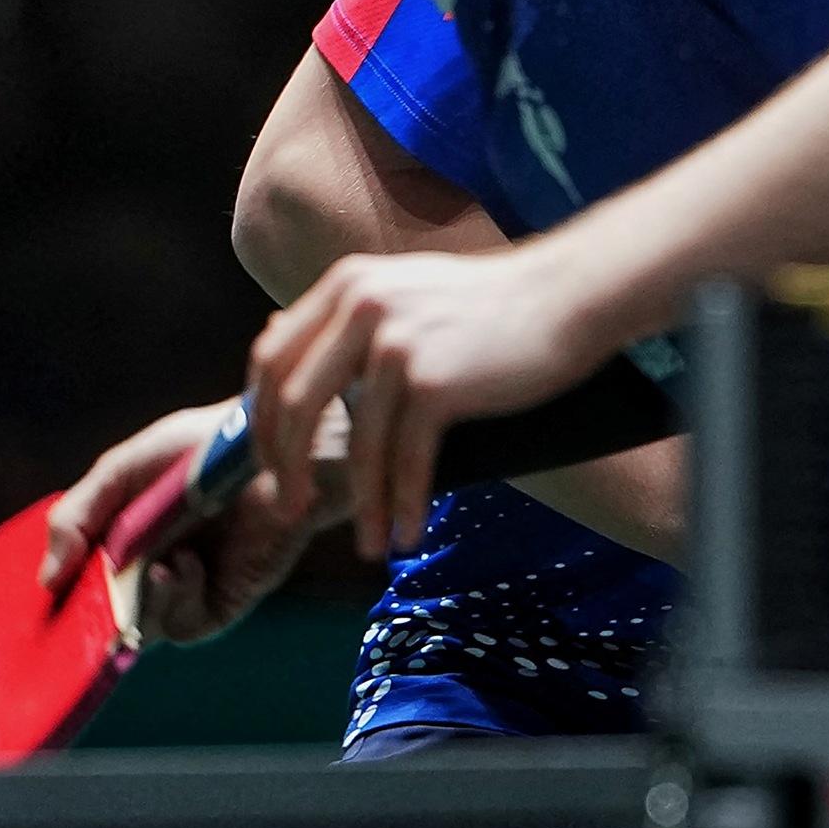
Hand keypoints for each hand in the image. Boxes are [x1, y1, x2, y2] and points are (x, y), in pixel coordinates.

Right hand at [41, 398, 346, 643]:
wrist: (272, 452)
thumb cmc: (198, 447)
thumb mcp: (122, 471)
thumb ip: (76, 516)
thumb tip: (45, 579)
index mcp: (117, 541)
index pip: (72, 585)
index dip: (52, 597)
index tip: (28, 605)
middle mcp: (142, 572)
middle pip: (96, 618)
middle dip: (84, 615)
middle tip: (78, 603)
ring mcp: (177, 593)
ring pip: (133, 628)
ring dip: (132, 604)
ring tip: (150, 564)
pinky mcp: (215, 606)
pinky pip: (177, 625)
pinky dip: (171, 597)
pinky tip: (182, 565)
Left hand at [248, 248, 607, 562]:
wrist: (567, 295)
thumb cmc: (495, 303)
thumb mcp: (408, 289)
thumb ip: (353, 316)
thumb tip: (285, 348)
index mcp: (347, 284)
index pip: (272, 355)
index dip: (261, 416)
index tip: (270, 460)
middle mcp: (362, 307)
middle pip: (294, 404)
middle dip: (286, 467)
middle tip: (292, 508)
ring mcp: (397, 345)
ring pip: (358, 443)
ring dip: (361, 503)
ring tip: (368, 543)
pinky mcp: (435, 382)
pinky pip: (406, 459)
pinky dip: (402, 503)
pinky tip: (406, 532)